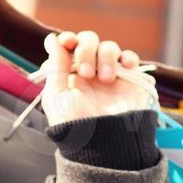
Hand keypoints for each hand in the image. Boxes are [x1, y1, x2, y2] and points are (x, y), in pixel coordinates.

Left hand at [39, 31, 155, 124]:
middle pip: (89, 40)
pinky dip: (128, 58)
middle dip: (86, 51)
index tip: (68, 42)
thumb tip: (51, 39)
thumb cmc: (75, 125)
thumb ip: (56, 66)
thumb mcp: (57, 96)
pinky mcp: (129, 80)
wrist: (102, 143)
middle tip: (87, 73)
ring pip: (109, 47)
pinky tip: (124, 67)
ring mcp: (110, 74)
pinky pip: (130, 58)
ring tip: (105, 80)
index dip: (69, 39)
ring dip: (106, 58)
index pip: (70, 45)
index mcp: (69, 73)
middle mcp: (89, 71)